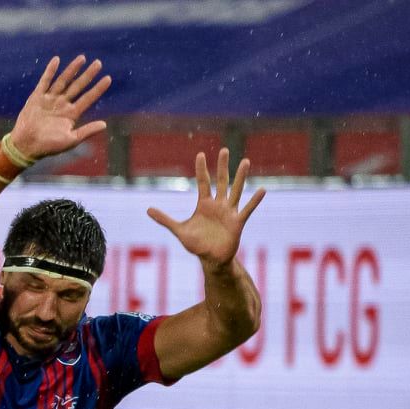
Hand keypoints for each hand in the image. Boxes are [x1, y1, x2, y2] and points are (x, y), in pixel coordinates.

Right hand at [8, 55, 111, 161]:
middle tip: (99, 63)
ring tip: (82, 58)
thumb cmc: (48, 147)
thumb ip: (87, 131)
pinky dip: (50, 71)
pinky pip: (45, 82)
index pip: (87, 98)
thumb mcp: (71, 140)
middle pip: (77, 86)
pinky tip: (56, 60)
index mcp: (70, 115)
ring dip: (72, 70)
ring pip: (63, 81)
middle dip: (88, 75)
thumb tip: (105, 125)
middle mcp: (61, 105)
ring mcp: (49, 100)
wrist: (26, 146)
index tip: (108, 78)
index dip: (97, 89)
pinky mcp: (37, 98)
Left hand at [148, 148, 264, 268]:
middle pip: (221, 181)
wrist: (211, 259)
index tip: (200, 154)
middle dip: (222, 166)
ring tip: (246, 162)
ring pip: (236, 190)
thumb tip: (147, 209)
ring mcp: (229, 212)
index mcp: (204, 204)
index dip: (201, 169)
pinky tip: (262, 190)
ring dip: (240, 177)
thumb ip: (165, 219)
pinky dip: (254, 201)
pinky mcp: (238, 222)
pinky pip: (247, 209)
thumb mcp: (179, 230)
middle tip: (224, 150)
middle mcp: (218, 204)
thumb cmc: (196, 244)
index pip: (202, 182)